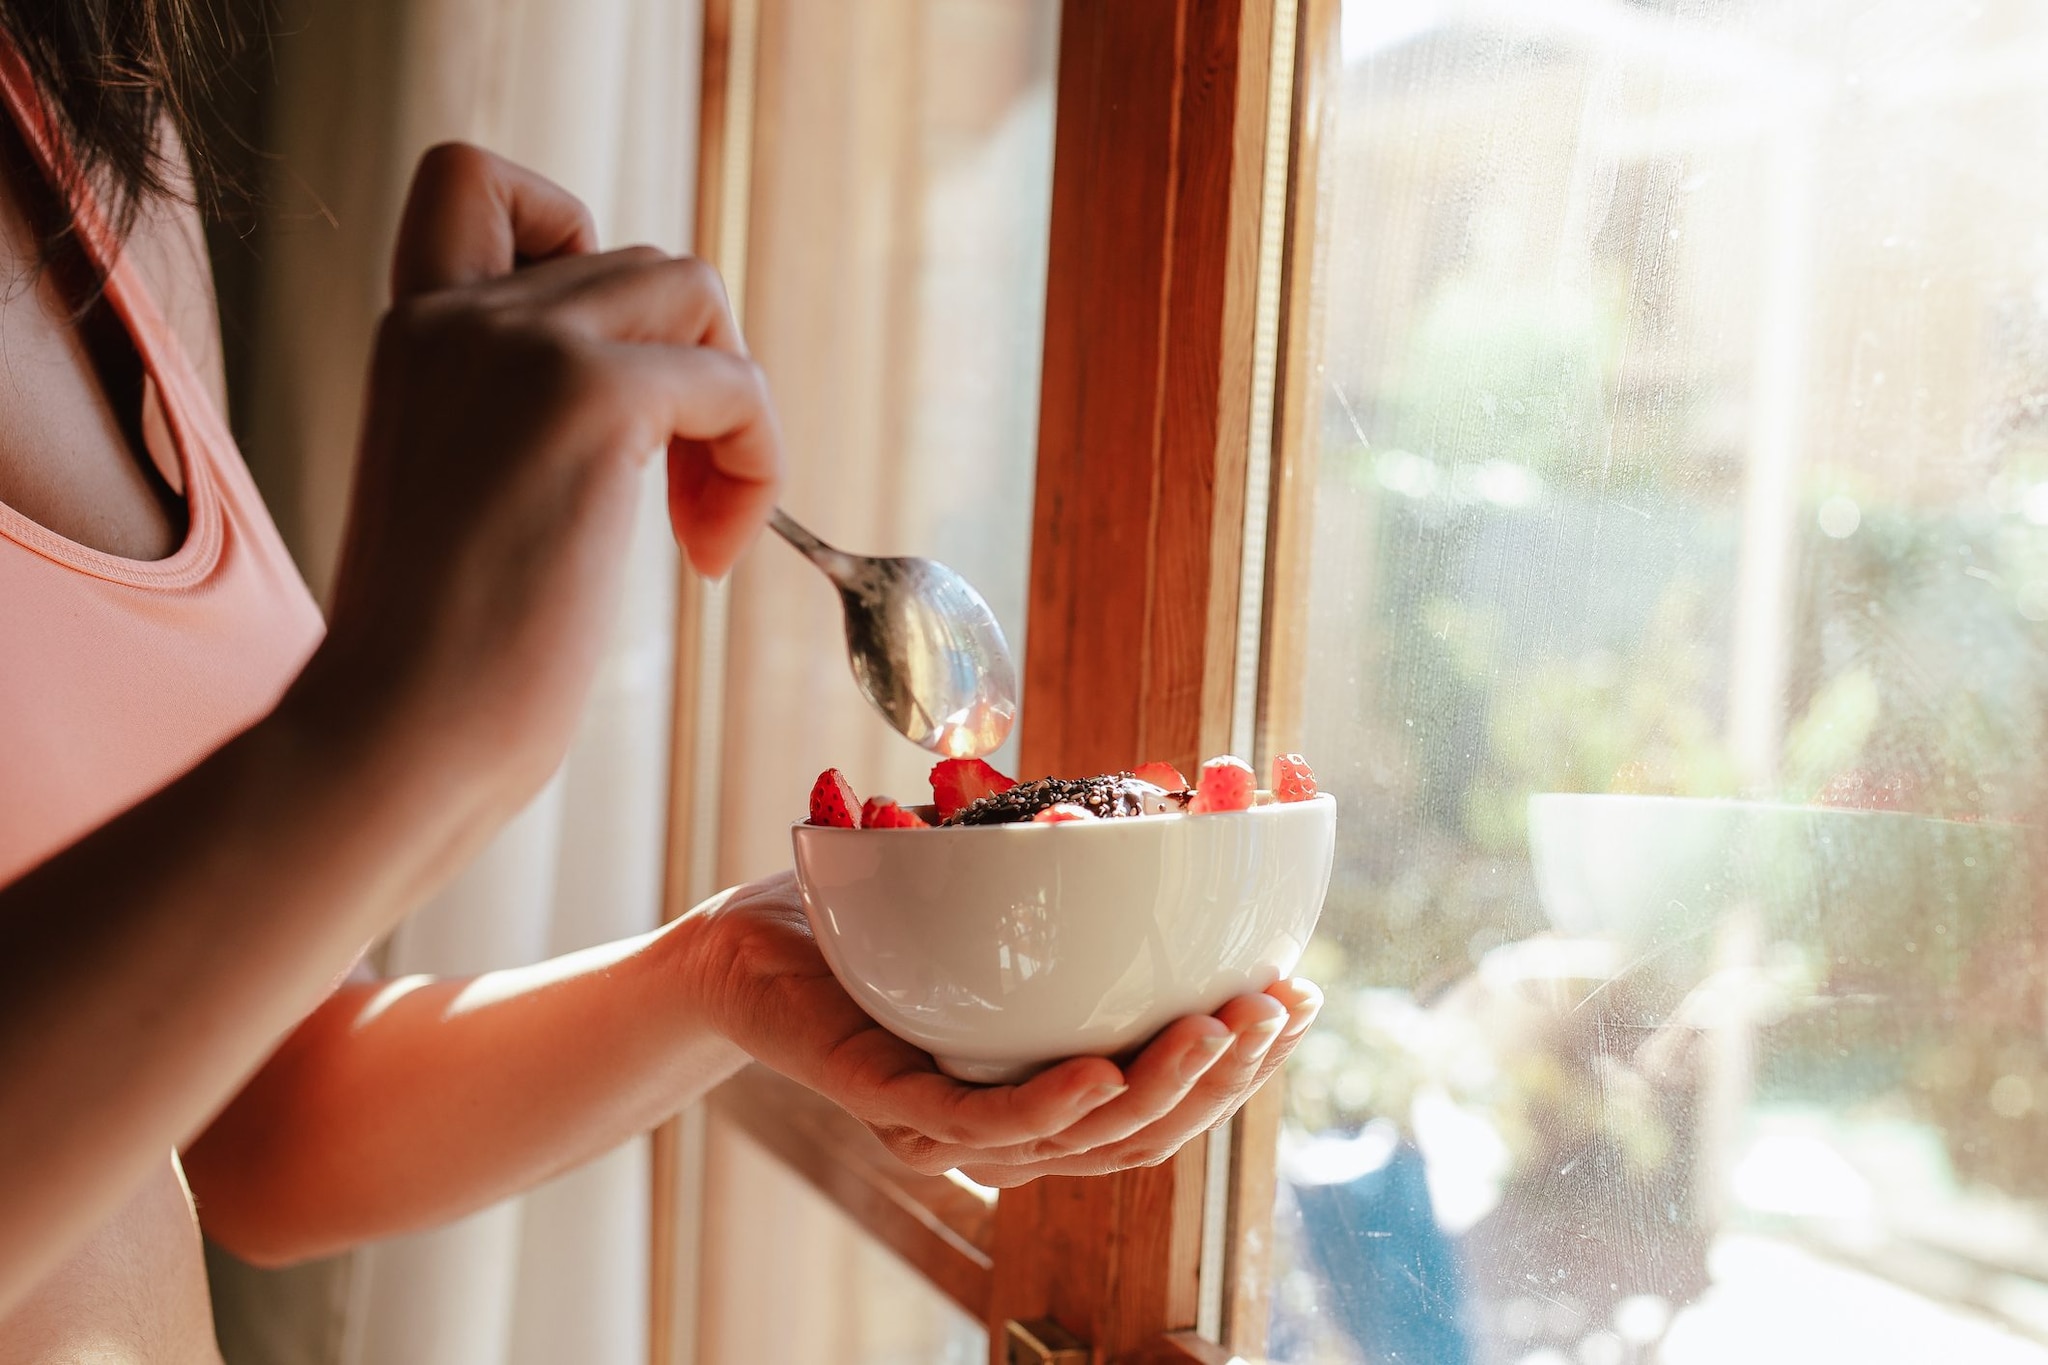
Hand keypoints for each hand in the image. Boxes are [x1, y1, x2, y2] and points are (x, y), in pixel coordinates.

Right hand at [294, 144, 781, 810]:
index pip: (479, 181)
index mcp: (413, 334)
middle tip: (681, 500)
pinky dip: (756, 467)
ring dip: (734, 407)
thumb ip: (521, 417)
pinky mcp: (589, 399)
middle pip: (641, 258)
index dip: (574, 240)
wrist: (397, 736)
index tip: (603, 366)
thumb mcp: (467, 494)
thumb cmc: (436, 663)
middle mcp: (456, 314)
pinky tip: (709, 560)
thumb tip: (655, 398)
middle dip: (694, 370)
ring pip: (696, 290)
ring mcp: (521, 346)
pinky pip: (737, 383)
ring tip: (700, 527)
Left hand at [688, 874, 1320, 1185]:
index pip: (1170, 1094)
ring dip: (1163, 1087)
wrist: (746, 940)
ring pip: (1083, 1139)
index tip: (1307, 996)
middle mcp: (1013, 1119)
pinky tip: (1102, 1075)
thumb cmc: (875, 912)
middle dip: (1228, 1074)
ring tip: (1221, 1027)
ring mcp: (954, 1123)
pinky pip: (981, 1124)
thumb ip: (1082, 861)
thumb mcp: (999, 878)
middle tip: (1280, 1006)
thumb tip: (1183, 780)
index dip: (1246, 1061)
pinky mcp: (891, 1106)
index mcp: (1053, 1079)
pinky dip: (1050, 1105)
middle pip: (1145, 1129)